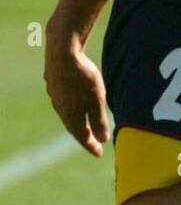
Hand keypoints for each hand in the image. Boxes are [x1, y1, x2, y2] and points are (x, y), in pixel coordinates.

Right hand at [44, 28, 110, 156]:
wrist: (62, 51)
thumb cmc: (82, 77)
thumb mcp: (97, 100)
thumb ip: (99, 121)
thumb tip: (103, 140)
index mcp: (70, 115)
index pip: (82, 136)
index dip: (91, 145)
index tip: (99, 154)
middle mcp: (59, 107)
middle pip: (73, 125)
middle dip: (84, 134)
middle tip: (93, 142)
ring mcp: (54, 94)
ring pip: (67, 111)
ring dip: (77, 119)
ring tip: (85, 123)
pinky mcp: (53, 81)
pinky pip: (63, 99)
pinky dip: (72, 105)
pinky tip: (74, 101)